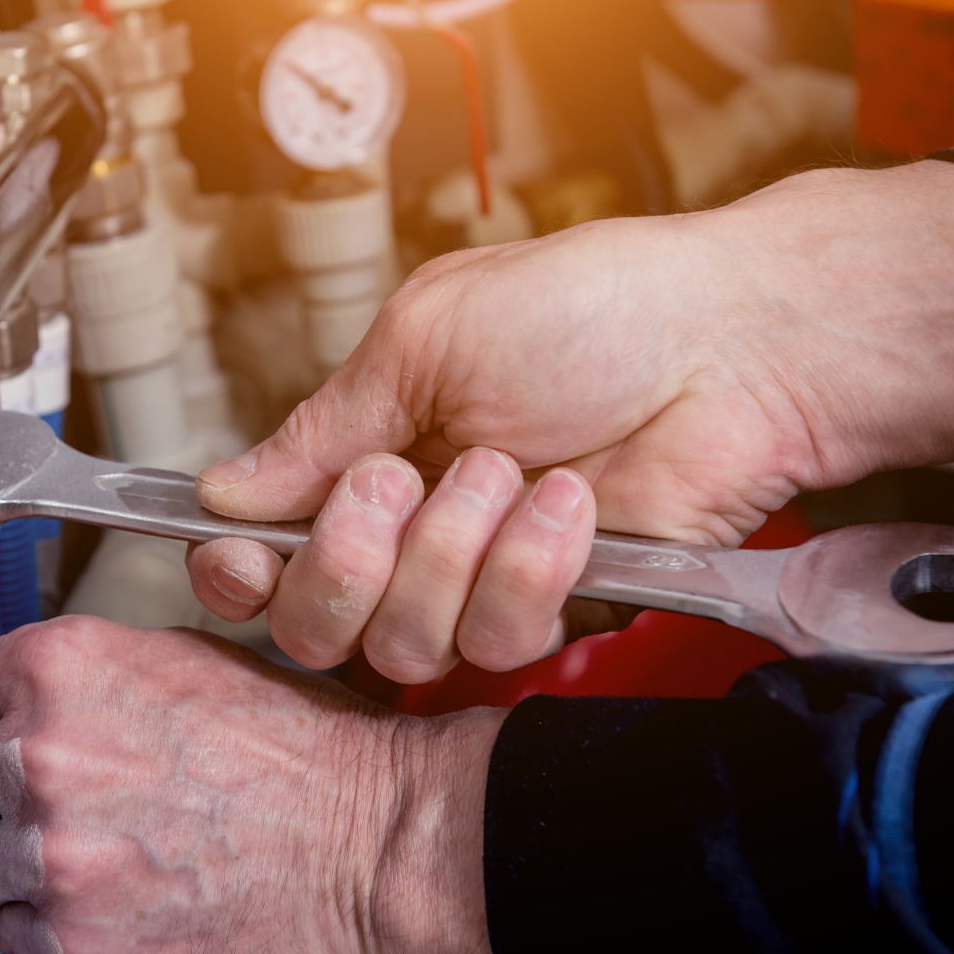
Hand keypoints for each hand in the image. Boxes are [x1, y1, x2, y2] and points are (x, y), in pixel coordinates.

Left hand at [0, 619, 515, 953]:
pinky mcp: (75, 941)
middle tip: (5, 799)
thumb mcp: (178, 661)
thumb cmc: (301, 752)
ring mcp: (52, 856)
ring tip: (52, 851)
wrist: (374, 845)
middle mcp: (43, 755)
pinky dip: (23, 919)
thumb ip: (70, 672)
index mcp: (63, 668)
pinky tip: (80, 894)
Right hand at [188, 160, 953, 682]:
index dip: (236, 571)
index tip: (240, 556)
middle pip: (315, 625)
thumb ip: (322, 428)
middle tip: (399, 479)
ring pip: (403, 644)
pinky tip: (570, 503)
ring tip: (511, 470)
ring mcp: (480, 581)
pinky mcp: (556, 614)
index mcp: (365, 454)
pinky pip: (498, 640)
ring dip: (450, 551)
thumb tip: (225, 489)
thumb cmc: (590, 309)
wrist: (729, 344)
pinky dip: (530, 567)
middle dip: (345, 560)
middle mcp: (411, 533)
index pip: (262, 551)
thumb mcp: (425, 339)